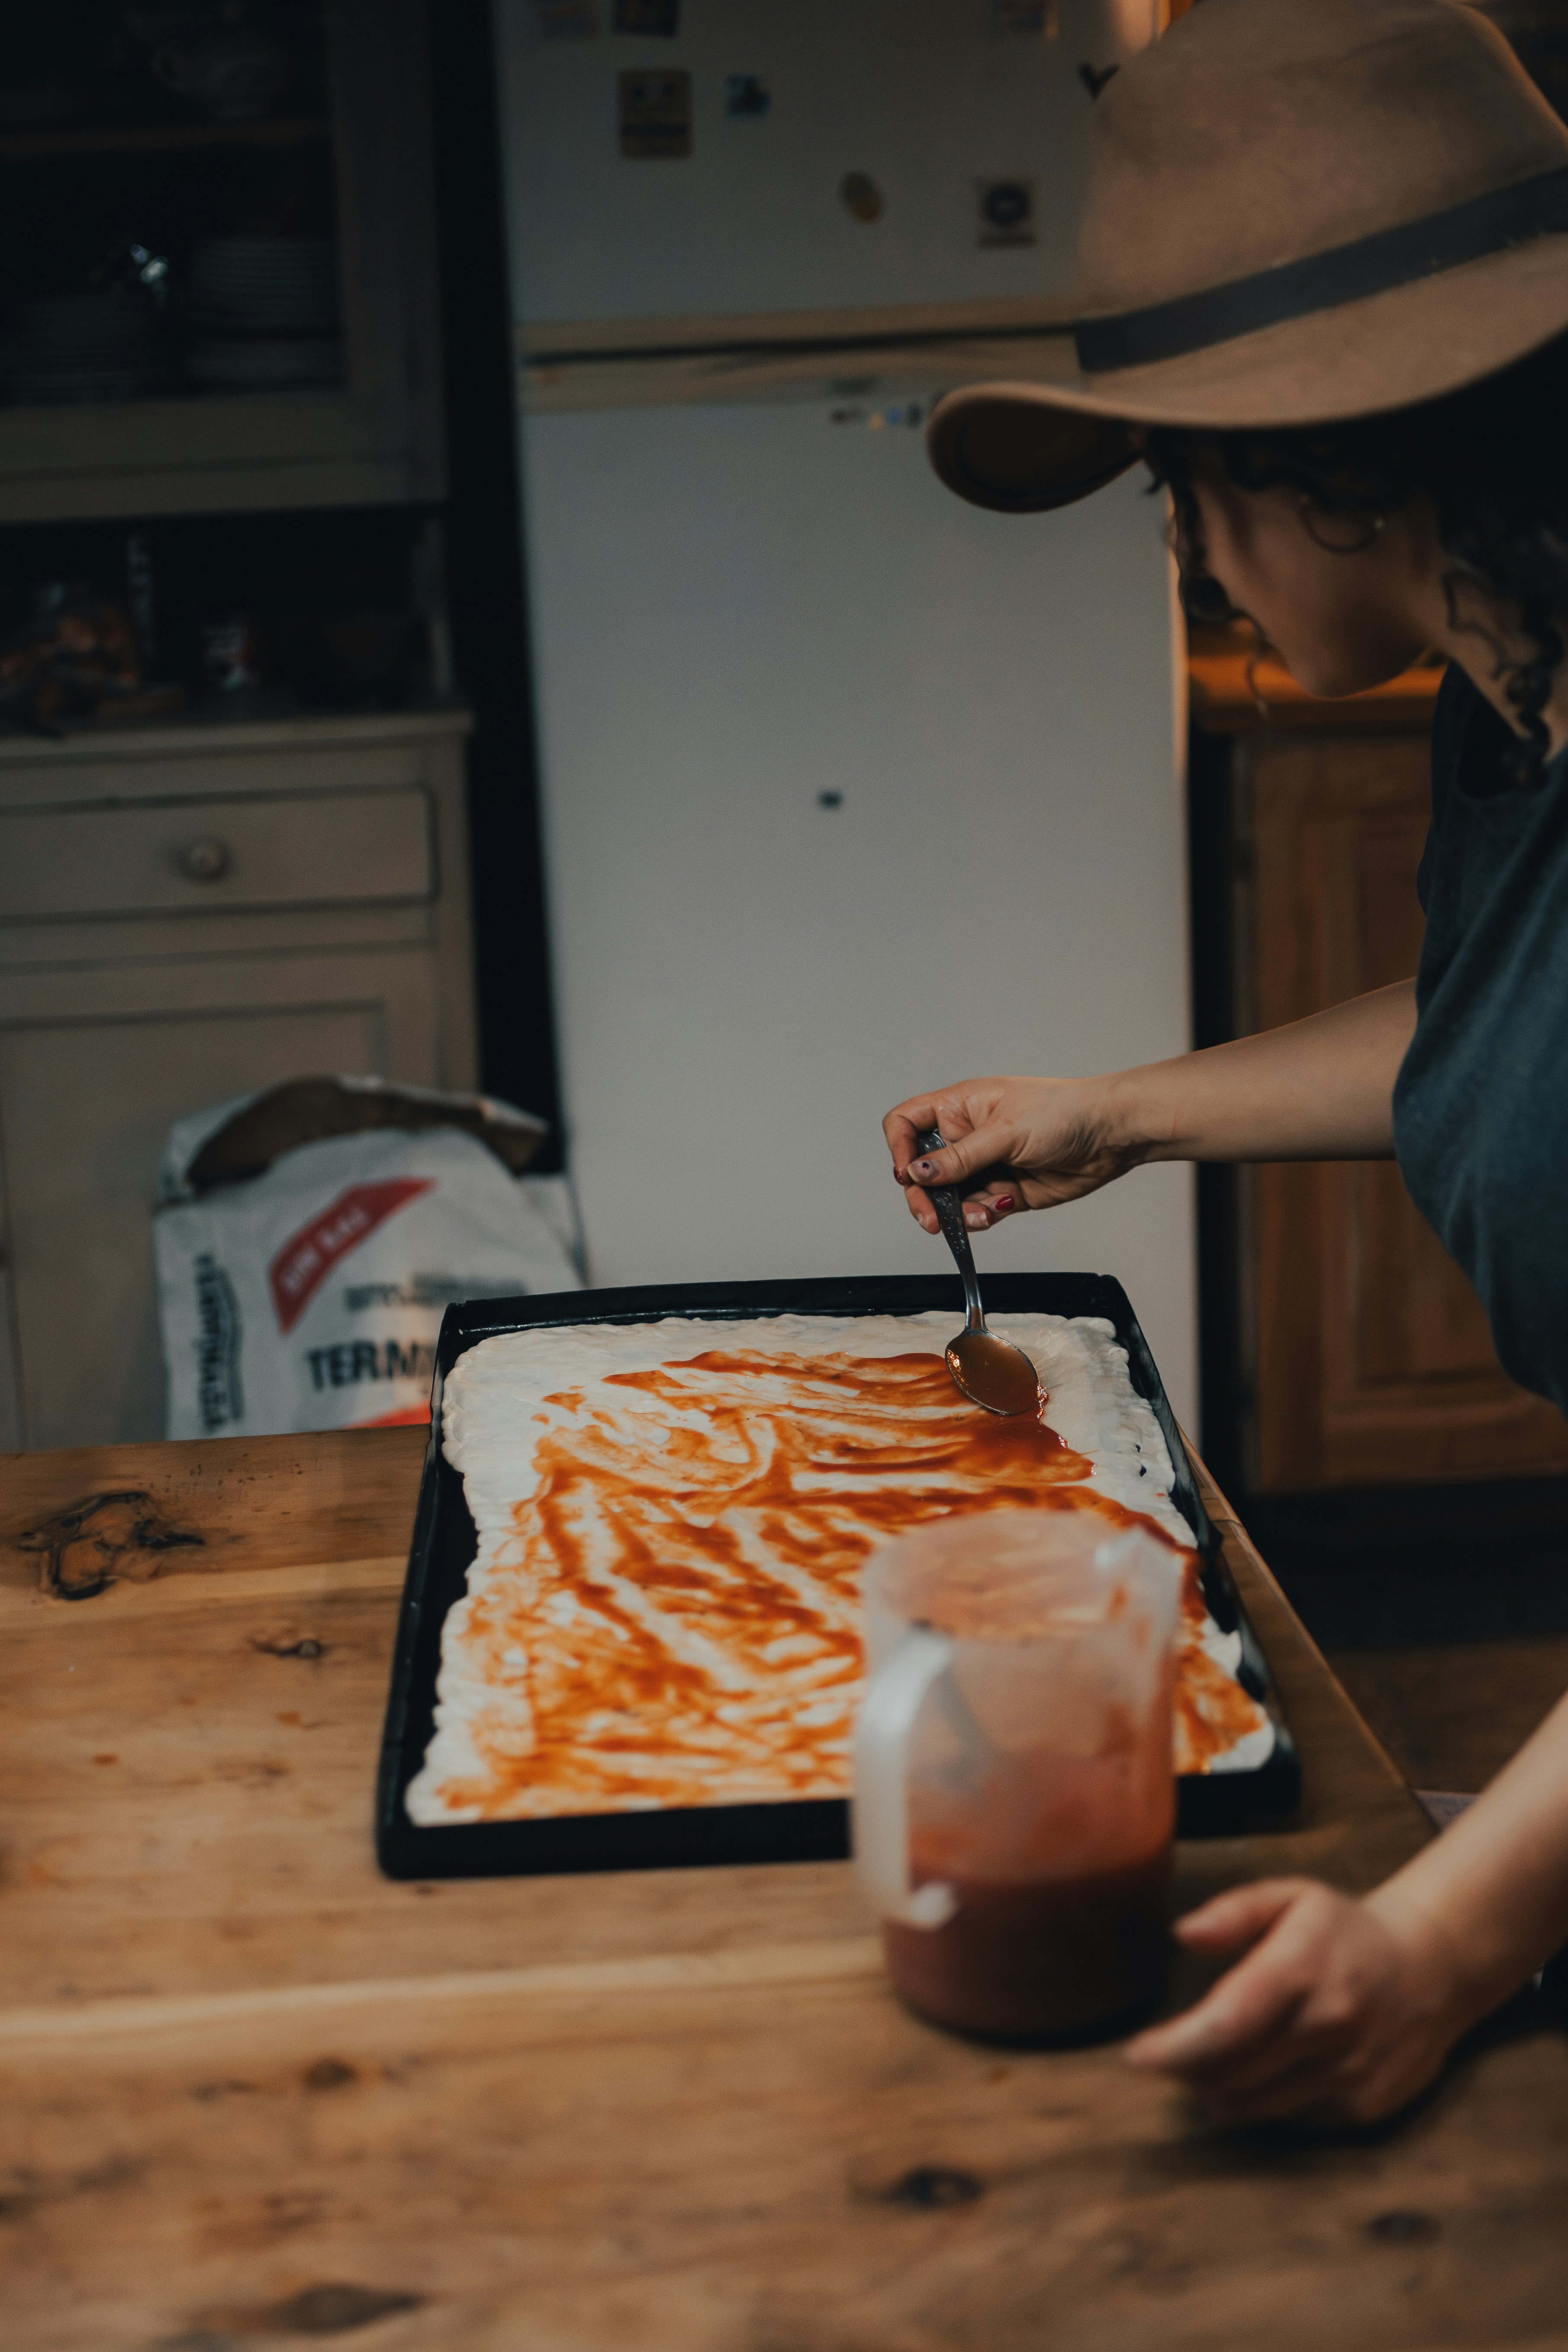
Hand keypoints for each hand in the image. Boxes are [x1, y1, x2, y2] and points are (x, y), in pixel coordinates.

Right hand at [883, 1074, 1142, 1234]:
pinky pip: (975, 1211)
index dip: (898, 1147)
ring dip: (957, 1212)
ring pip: (948, 1198)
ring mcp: (984, 1166)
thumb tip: (918, 1172)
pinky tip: (1000, 1208)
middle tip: (932, 1218)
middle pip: (921, 1171)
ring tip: (981, 1213)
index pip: (907, 1123)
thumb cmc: (1064, 1113)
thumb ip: (960, 1157)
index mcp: (959, 1108)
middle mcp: (966, 1137)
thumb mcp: (1006, 1132)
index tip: (907, 1173)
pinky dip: (980, 1217)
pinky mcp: (1002, 1192)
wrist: (1110, 1136)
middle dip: (924, 1197)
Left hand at [1124, 1878, 1472, 2124]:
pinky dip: (1264, 2102)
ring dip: (1216, 2091)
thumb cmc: (1346, 1930)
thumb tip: (1184, 1934)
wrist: (1433, 1968)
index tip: (1138, 2053)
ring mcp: (1350, 2074)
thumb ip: (1233, 1912)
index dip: (1175, 2047)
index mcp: (1302, 1970)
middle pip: (1232, 2072)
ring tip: (1202, 2066)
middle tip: (1164, 2056)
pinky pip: (1293, 2117)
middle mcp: (1328, 2027)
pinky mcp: (1366, 2107)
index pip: (1227, 2023)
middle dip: (1185, 2070)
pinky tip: (1260, 2075)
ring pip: (1257, 2105)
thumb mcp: (1291, 1897)